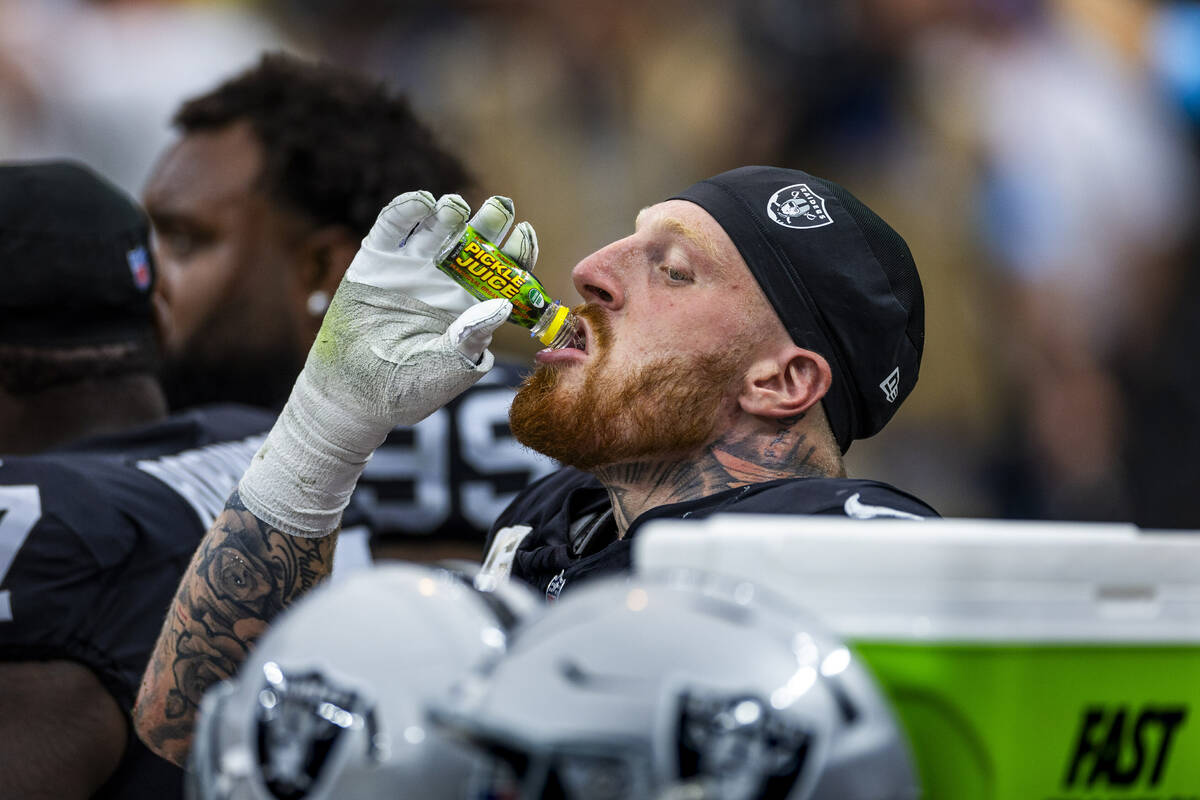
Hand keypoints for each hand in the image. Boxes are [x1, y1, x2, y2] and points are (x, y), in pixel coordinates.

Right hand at [238, 192, 535, 536]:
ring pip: (439, 227)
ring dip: (452, 212)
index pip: (505, 272)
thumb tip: (503, 305)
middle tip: (499, 208)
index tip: (525, 234)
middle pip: (477, 241)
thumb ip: (473, 339)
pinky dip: (408, 209)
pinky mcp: (378, 258)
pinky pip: (395, 226)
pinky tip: (423, 203)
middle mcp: (449, 280)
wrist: (353, 394)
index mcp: (474, 304)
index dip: (518, 251)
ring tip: (455, 209)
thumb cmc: (407, 388)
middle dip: (491, 221)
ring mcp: (414, 266)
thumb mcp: (447, 368)